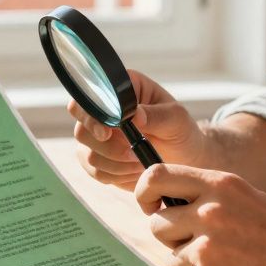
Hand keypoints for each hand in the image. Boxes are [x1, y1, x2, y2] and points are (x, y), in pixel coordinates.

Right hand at [69, 70, 208, 190]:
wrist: (184, 157)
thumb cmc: (181, 130)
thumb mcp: (177, 119)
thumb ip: (157, 115)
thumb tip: (135, 115)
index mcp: (120, 90)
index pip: (89, 97)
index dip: (91, 116)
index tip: (108, 133)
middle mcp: (103, 111)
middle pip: (81, 129)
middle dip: (106, 148)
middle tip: (132, 154)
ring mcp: (98, 136)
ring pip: (86, 153)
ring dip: (114, 164)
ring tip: (140, 162)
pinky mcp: (99, 157)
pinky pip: (93, 170)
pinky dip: (114, 175)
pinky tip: (134, 171)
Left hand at [136, 163, 265, 265]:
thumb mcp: (250, 200)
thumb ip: (211, 196)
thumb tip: (167, 200)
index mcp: (221, 184)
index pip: (156, 176)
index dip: (144, 192)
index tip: (148, 205)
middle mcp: (209, 211)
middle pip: (157, 223)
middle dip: (173, 239)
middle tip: (205, 248)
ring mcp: (206, 248)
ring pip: (171, 259)